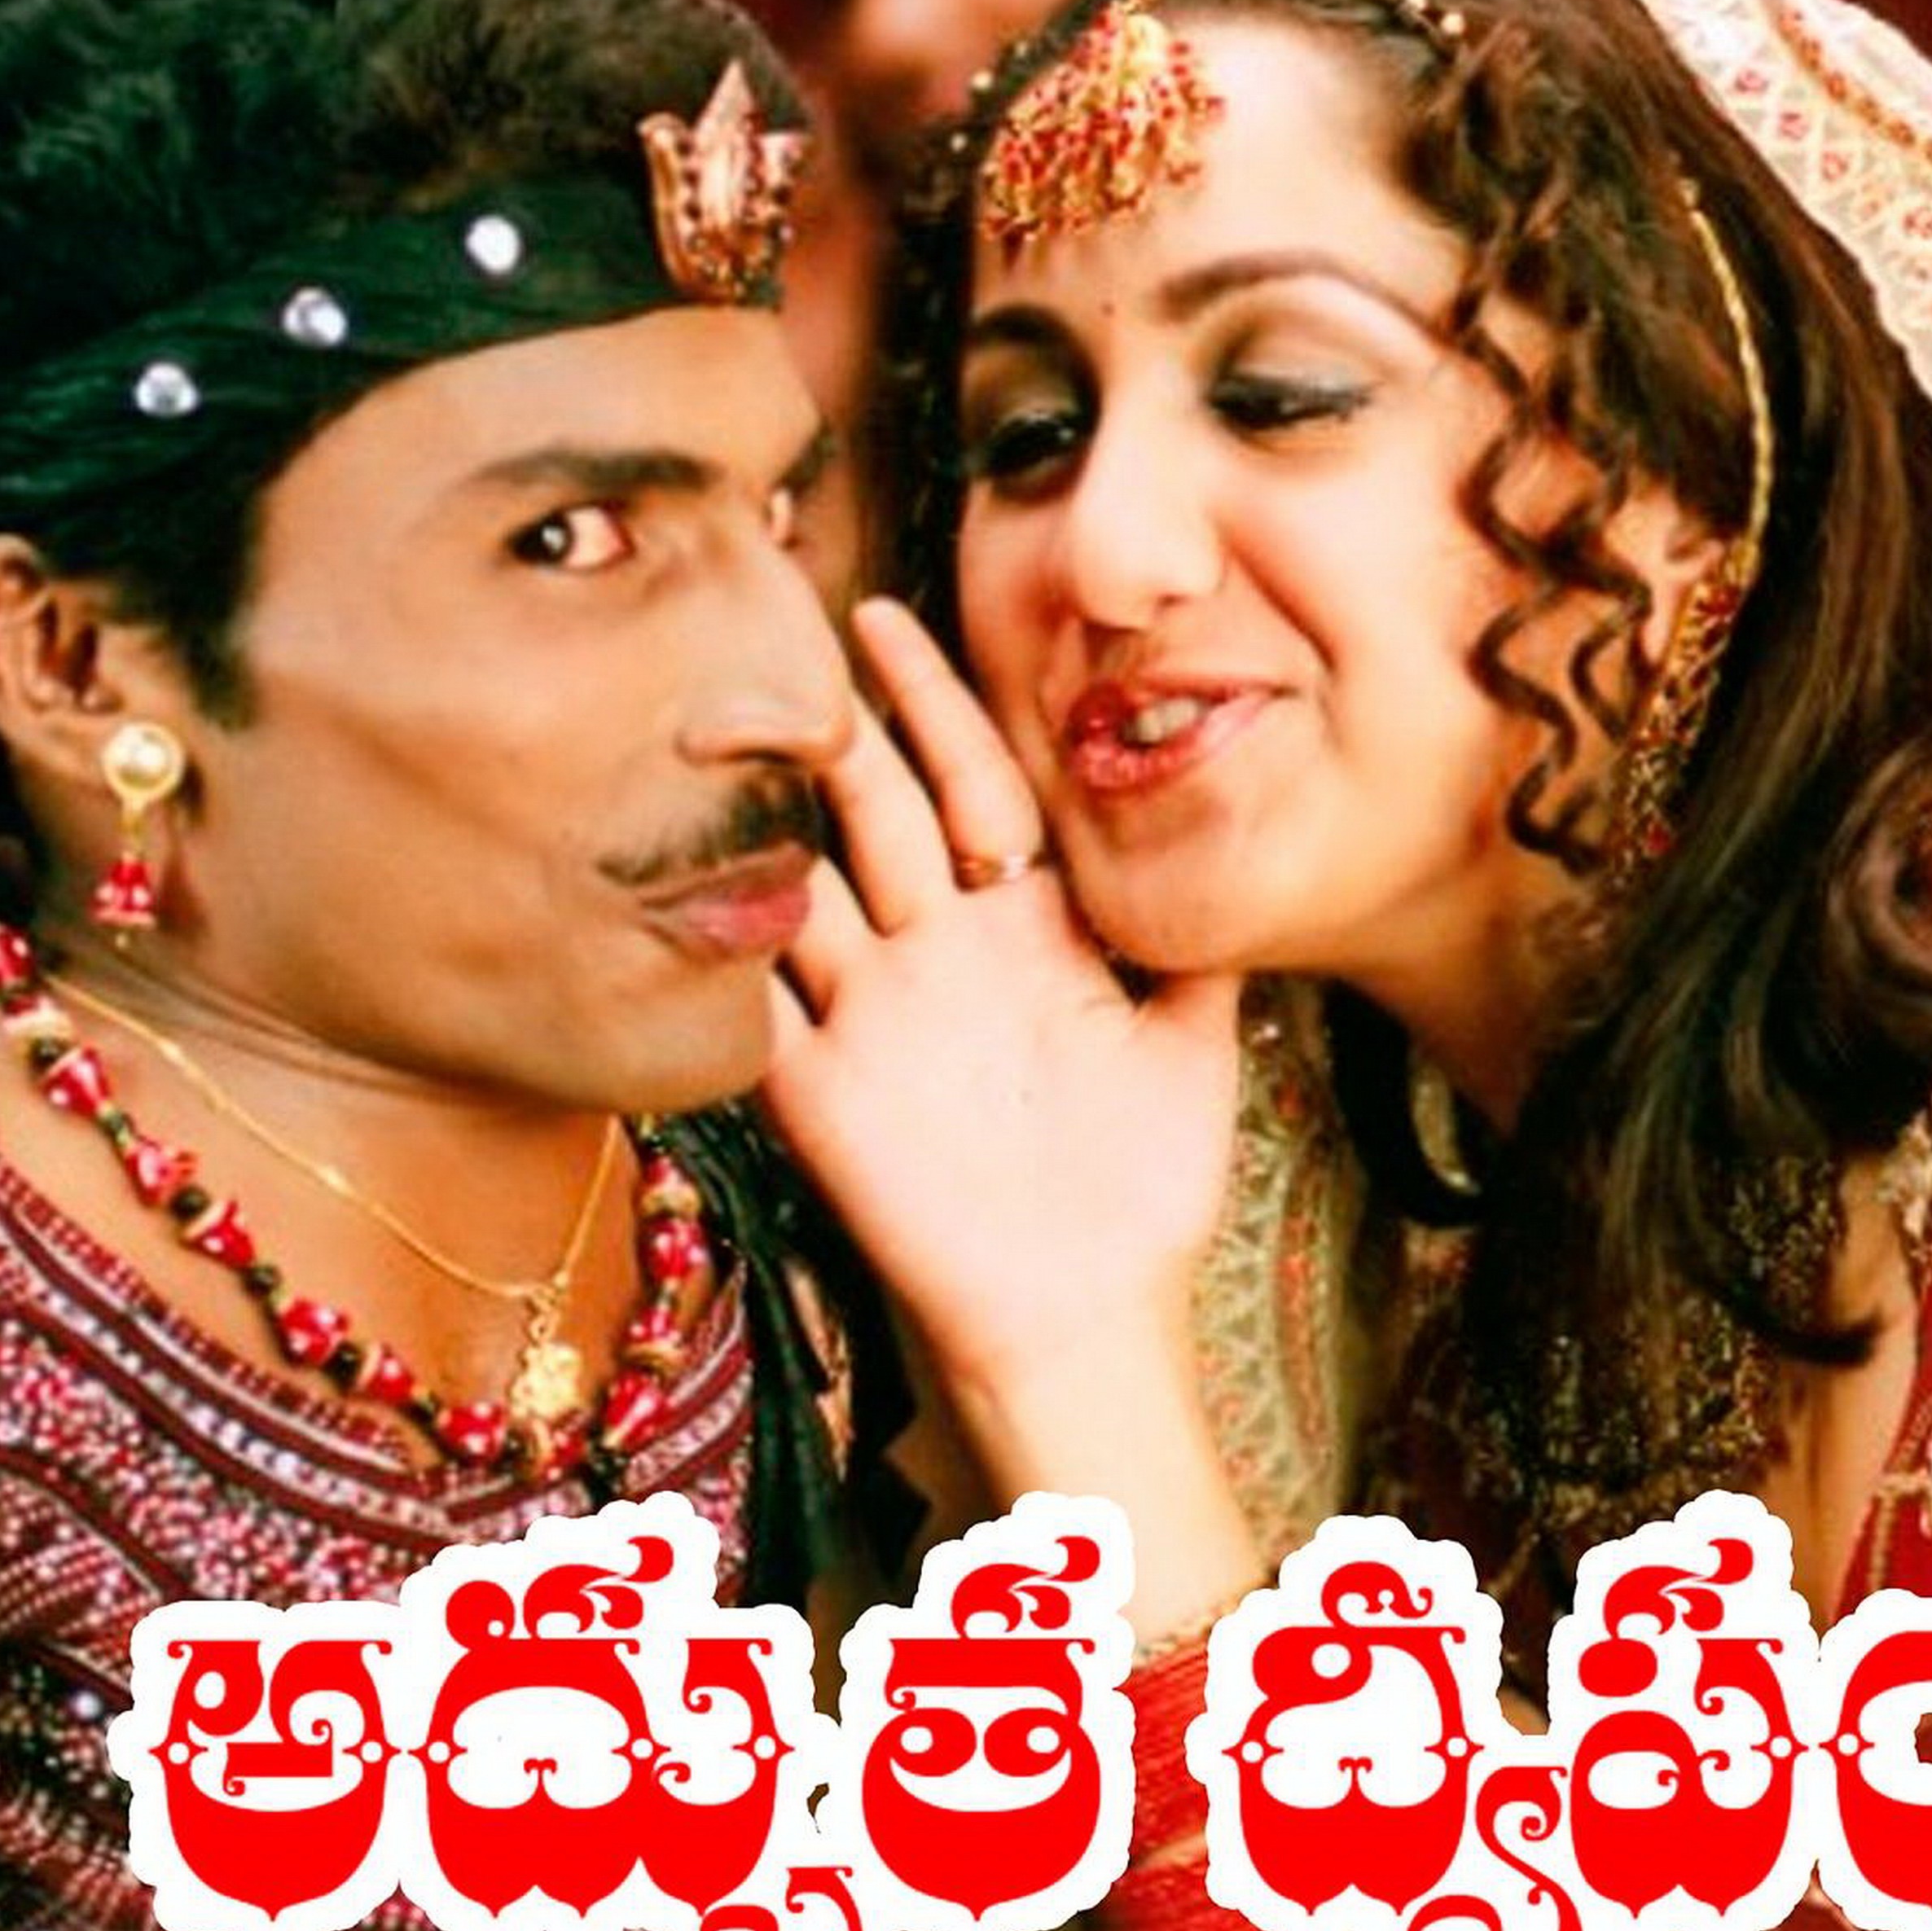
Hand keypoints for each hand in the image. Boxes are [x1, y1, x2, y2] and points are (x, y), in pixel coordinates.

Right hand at [767, 600, 1242, 1402]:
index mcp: (1024, 929)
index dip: (939, 702)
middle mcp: (938, 955)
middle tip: (788, 637)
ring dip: (762, 818)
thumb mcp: (1199, 1048)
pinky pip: (751, 1011)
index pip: (973, 784)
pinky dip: (722, 956)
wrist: (1085, 1313)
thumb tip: (1240, 826)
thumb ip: (1206, 942)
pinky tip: (691, 881)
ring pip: (801, 889)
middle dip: (840, 725)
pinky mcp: (819, 1094)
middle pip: (877, 812)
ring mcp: (871, 1018)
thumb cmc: (1145, 1186)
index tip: (899, 617)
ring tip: (717, 726)